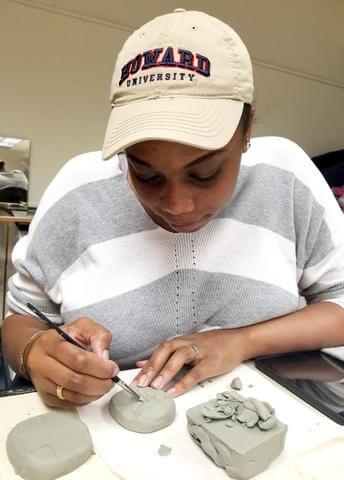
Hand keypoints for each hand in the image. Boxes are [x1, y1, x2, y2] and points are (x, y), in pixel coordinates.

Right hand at [26, 317, 117, 407]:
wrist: (38, 349)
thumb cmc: (62, 337)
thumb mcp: (82, 326)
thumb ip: (98, 336)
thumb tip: (105, 357)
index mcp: (51, 343)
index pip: (77, 359)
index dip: (99, 367)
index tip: (112, 369)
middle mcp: (43, 363)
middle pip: (74, 380)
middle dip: (99, 383)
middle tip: (111, 380)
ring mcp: (42, 382)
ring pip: (71, 395)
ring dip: (94, 393)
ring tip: (105, 386)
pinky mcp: (45, 396)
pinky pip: (68, 403)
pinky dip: (85, 399)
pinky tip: (93, 391)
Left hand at [132, 328, 246, 396]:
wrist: (237, 340)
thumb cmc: (211, 345)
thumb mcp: (186, 347)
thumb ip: (165, 356)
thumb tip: (142, 363)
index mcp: (180, 341)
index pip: (159, 351)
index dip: (146, 365)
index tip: (134, 381)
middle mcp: (187, 343)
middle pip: (165, 350)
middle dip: (152, 367)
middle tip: (140, 384)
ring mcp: (200, 352)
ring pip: (179, 357)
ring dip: (166, 371)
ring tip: (155, 386)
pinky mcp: (211, 362)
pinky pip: (196, 373)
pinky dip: (184, 382)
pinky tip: (174, 392)